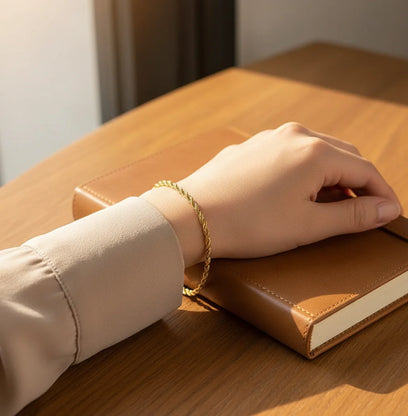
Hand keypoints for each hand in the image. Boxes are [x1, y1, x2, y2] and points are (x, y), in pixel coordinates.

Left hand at [142, 123, 400, 265]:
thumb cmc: (247, 223)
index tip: (389, 212)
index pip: (365, 170)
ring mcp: (269, 138)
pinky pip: (289, 154)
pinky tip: (294, 191)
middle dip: (357, 184)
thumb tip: (384, 208)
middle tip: (360, 211)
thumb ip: (351, 215)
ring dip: (330, 177)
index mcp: (314, 152)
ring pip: (315, 153)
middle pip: (343, 157)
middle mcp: (294, 136)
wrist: (191, 215)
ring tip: (327, 205)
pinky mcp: (251, 147)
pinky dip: (303, 171)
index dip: (382, 193)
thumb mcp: (307, 225)